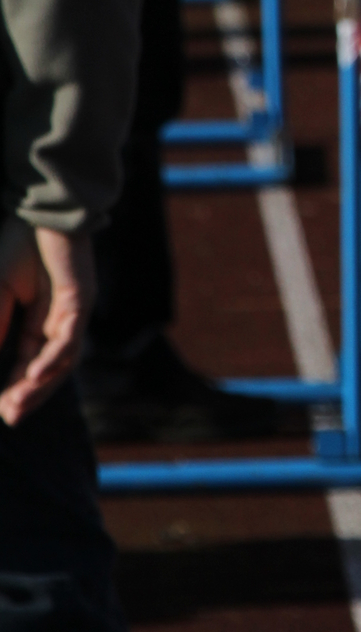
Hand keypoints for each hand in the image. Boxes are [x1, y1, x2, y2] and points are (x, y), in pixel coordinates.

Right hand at [0, 225, 94, 425]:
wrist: (40, 214)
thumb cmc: (17, 247)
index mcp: (38, 322)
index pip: (27, 364)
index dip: (13, 387)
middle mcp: (58, 323)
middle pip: (46, 371)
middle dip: (28, 395)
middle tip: (9, 417)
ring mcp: (71, 315)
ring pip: (60, 362)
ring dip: (39, 385)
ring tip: (17, 405)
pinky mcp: (80, 303)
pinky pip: (68, 339)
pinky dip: (52, 360)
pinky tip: (35, 375)